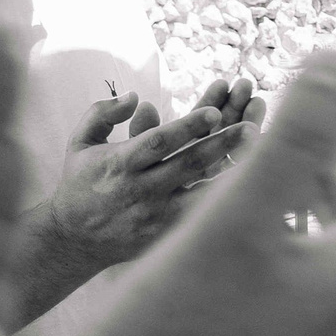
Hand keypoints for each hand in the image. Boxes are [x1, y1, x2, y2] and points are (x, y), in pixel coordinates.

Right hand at [37, 78, 262, 273]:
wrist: (74, 238)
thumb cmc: (81, 182)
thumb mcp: (80, 142)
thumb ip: (102, 113)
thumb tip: (136, 97)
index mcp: (121, 163)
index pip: (159, 141)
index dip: (188, 126)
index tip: (215, 111)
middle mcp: (141, 189)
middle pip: (188, 164)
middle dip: (221, 145)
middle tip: (251, 127)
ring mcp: (156, 215)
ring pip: (201, 195)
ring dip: (231, 177)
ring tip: (261, 160)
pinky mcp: (167, 235)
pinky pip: (202, 219)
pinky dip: (225, 207)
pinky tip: (249, 194)